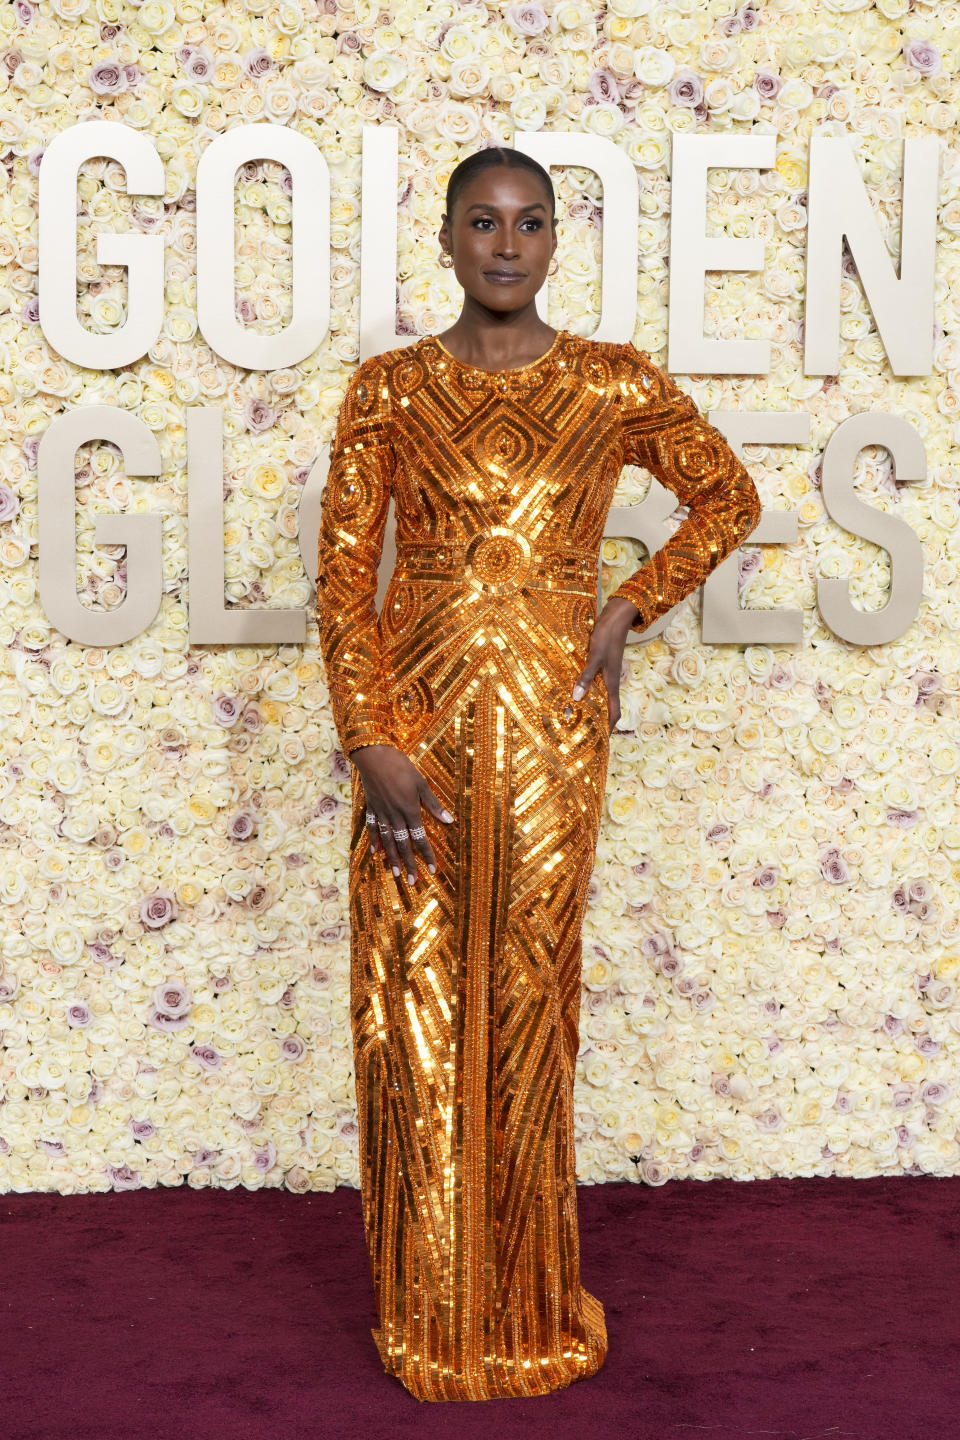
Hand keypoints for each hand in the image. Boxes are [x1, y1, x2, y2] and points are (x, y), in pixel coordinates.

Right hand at [348, 743, 454, 883]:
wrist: (373, 756)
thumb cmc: (401, 767)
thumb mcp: (421, 784)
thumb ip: (433, 804)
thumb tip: (449, 820)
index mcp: (410, 810)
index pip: (420, 838)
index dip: (427, 854)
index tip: (432, 869)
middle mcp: (395, 816)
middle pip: (403, 844)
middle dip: (409, 863)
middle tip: (413, 881)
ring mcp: (381, 813)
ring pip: (387, 840)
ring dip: (393, 858)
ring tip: (396, 873)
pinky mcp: (371, 807)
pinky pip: (372, 827)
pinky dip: (374, 840)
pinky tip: (376, 852)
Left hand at [571, 596, 638, 733]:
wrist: (615, 618)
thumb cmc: (606, 637)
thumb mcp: (595, 657)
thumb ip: (586, 677)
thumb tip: (577, 698)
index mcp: (612, 683)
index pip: (614, 712)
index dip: (610, 728)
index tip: (602, 741)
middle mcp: (611, 682)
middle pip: (607, 707)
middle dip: (598, 721)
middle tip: (584, 733)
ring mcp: (607, 674)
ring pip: (600, 696)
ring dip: (591, 707)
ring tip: (576, 717)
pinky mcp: (601, 666)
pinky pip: (595, 685)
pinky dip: (587, 692)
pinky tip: (575, 693)